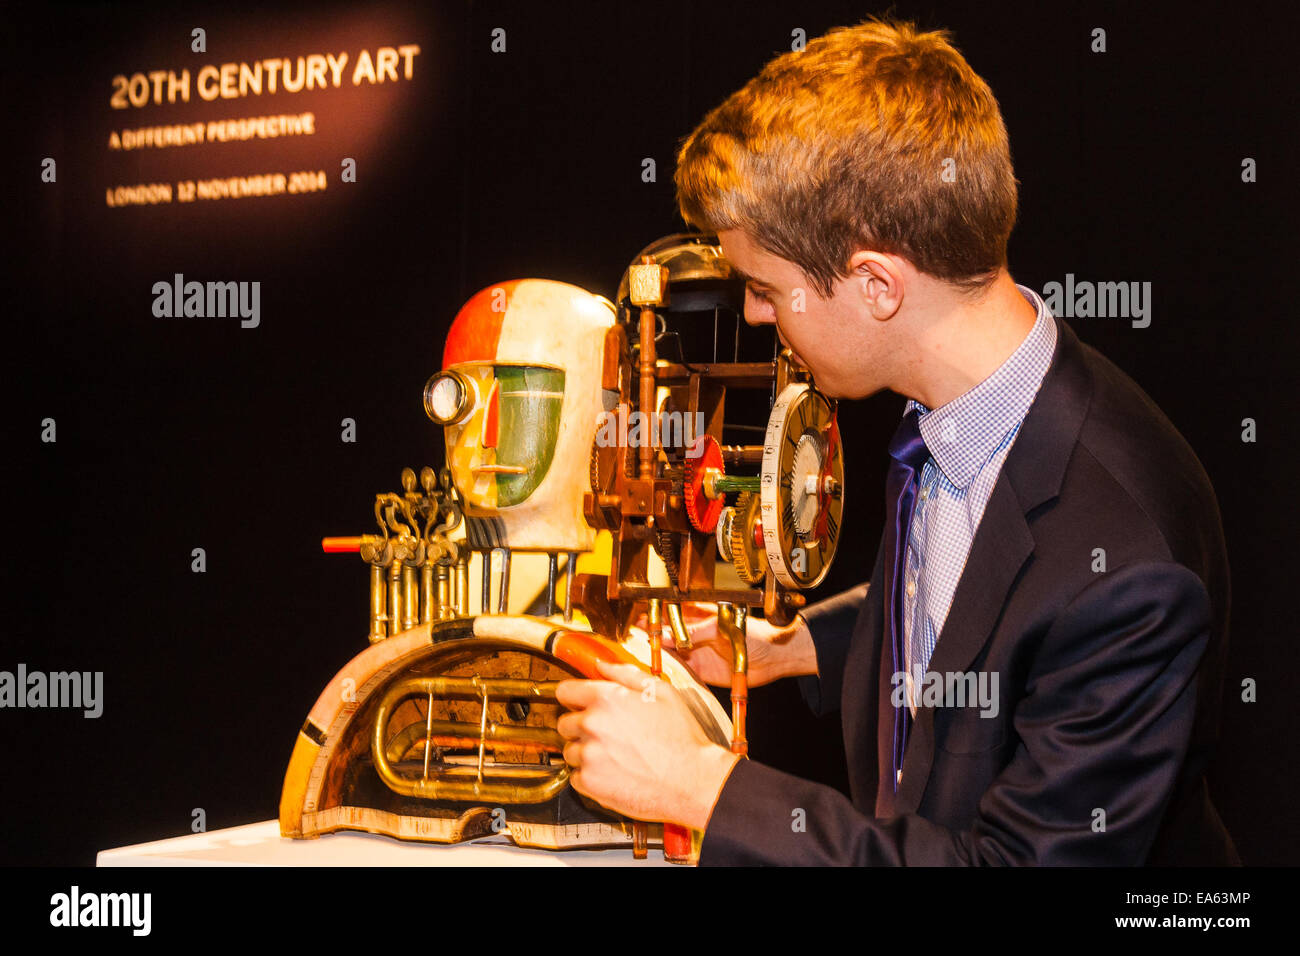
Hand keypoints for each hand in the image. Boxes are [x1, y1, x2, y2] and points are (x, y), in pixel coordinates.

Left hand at [554, 659, 740, 829]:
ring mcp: (588, 755)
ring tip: (613, 756)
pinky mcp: (589, 782)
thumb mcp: (662, 692)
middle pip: (564, 723)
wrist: (691, 780)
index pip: (564, 691)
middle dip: (580, 726)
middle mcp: (592, 724)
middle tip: (605, 734)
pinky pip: (576, 776)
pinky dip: (589, 776)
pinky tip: (612, 773)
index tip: (578, 704)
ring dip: (585, 752)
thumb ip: (626, 674)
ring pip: (570, 751)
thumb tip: (602, 664)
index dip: (573, 697)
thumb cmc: (681, 738)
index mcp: (606, 699)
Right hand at [641, 603, 813, 687]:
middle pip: (668, 635)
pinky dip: (670, 672)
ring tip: (639, 654)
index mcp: (701, 617)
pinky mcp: (703, 671)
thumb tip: (670, 635)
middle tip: (632, 637)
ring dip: (658, 655)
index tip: (639, 617)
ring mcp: (698, 653)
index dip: (655, 615)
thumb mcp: (720, 627)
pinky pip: (682, 671)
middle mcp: (696, 635)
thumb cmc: (752, 633)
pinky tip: (657, 671)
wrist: (773, 657)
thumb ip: (695, 632)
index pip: (672, 614)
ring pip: (672, 654)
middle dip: (651, 636)